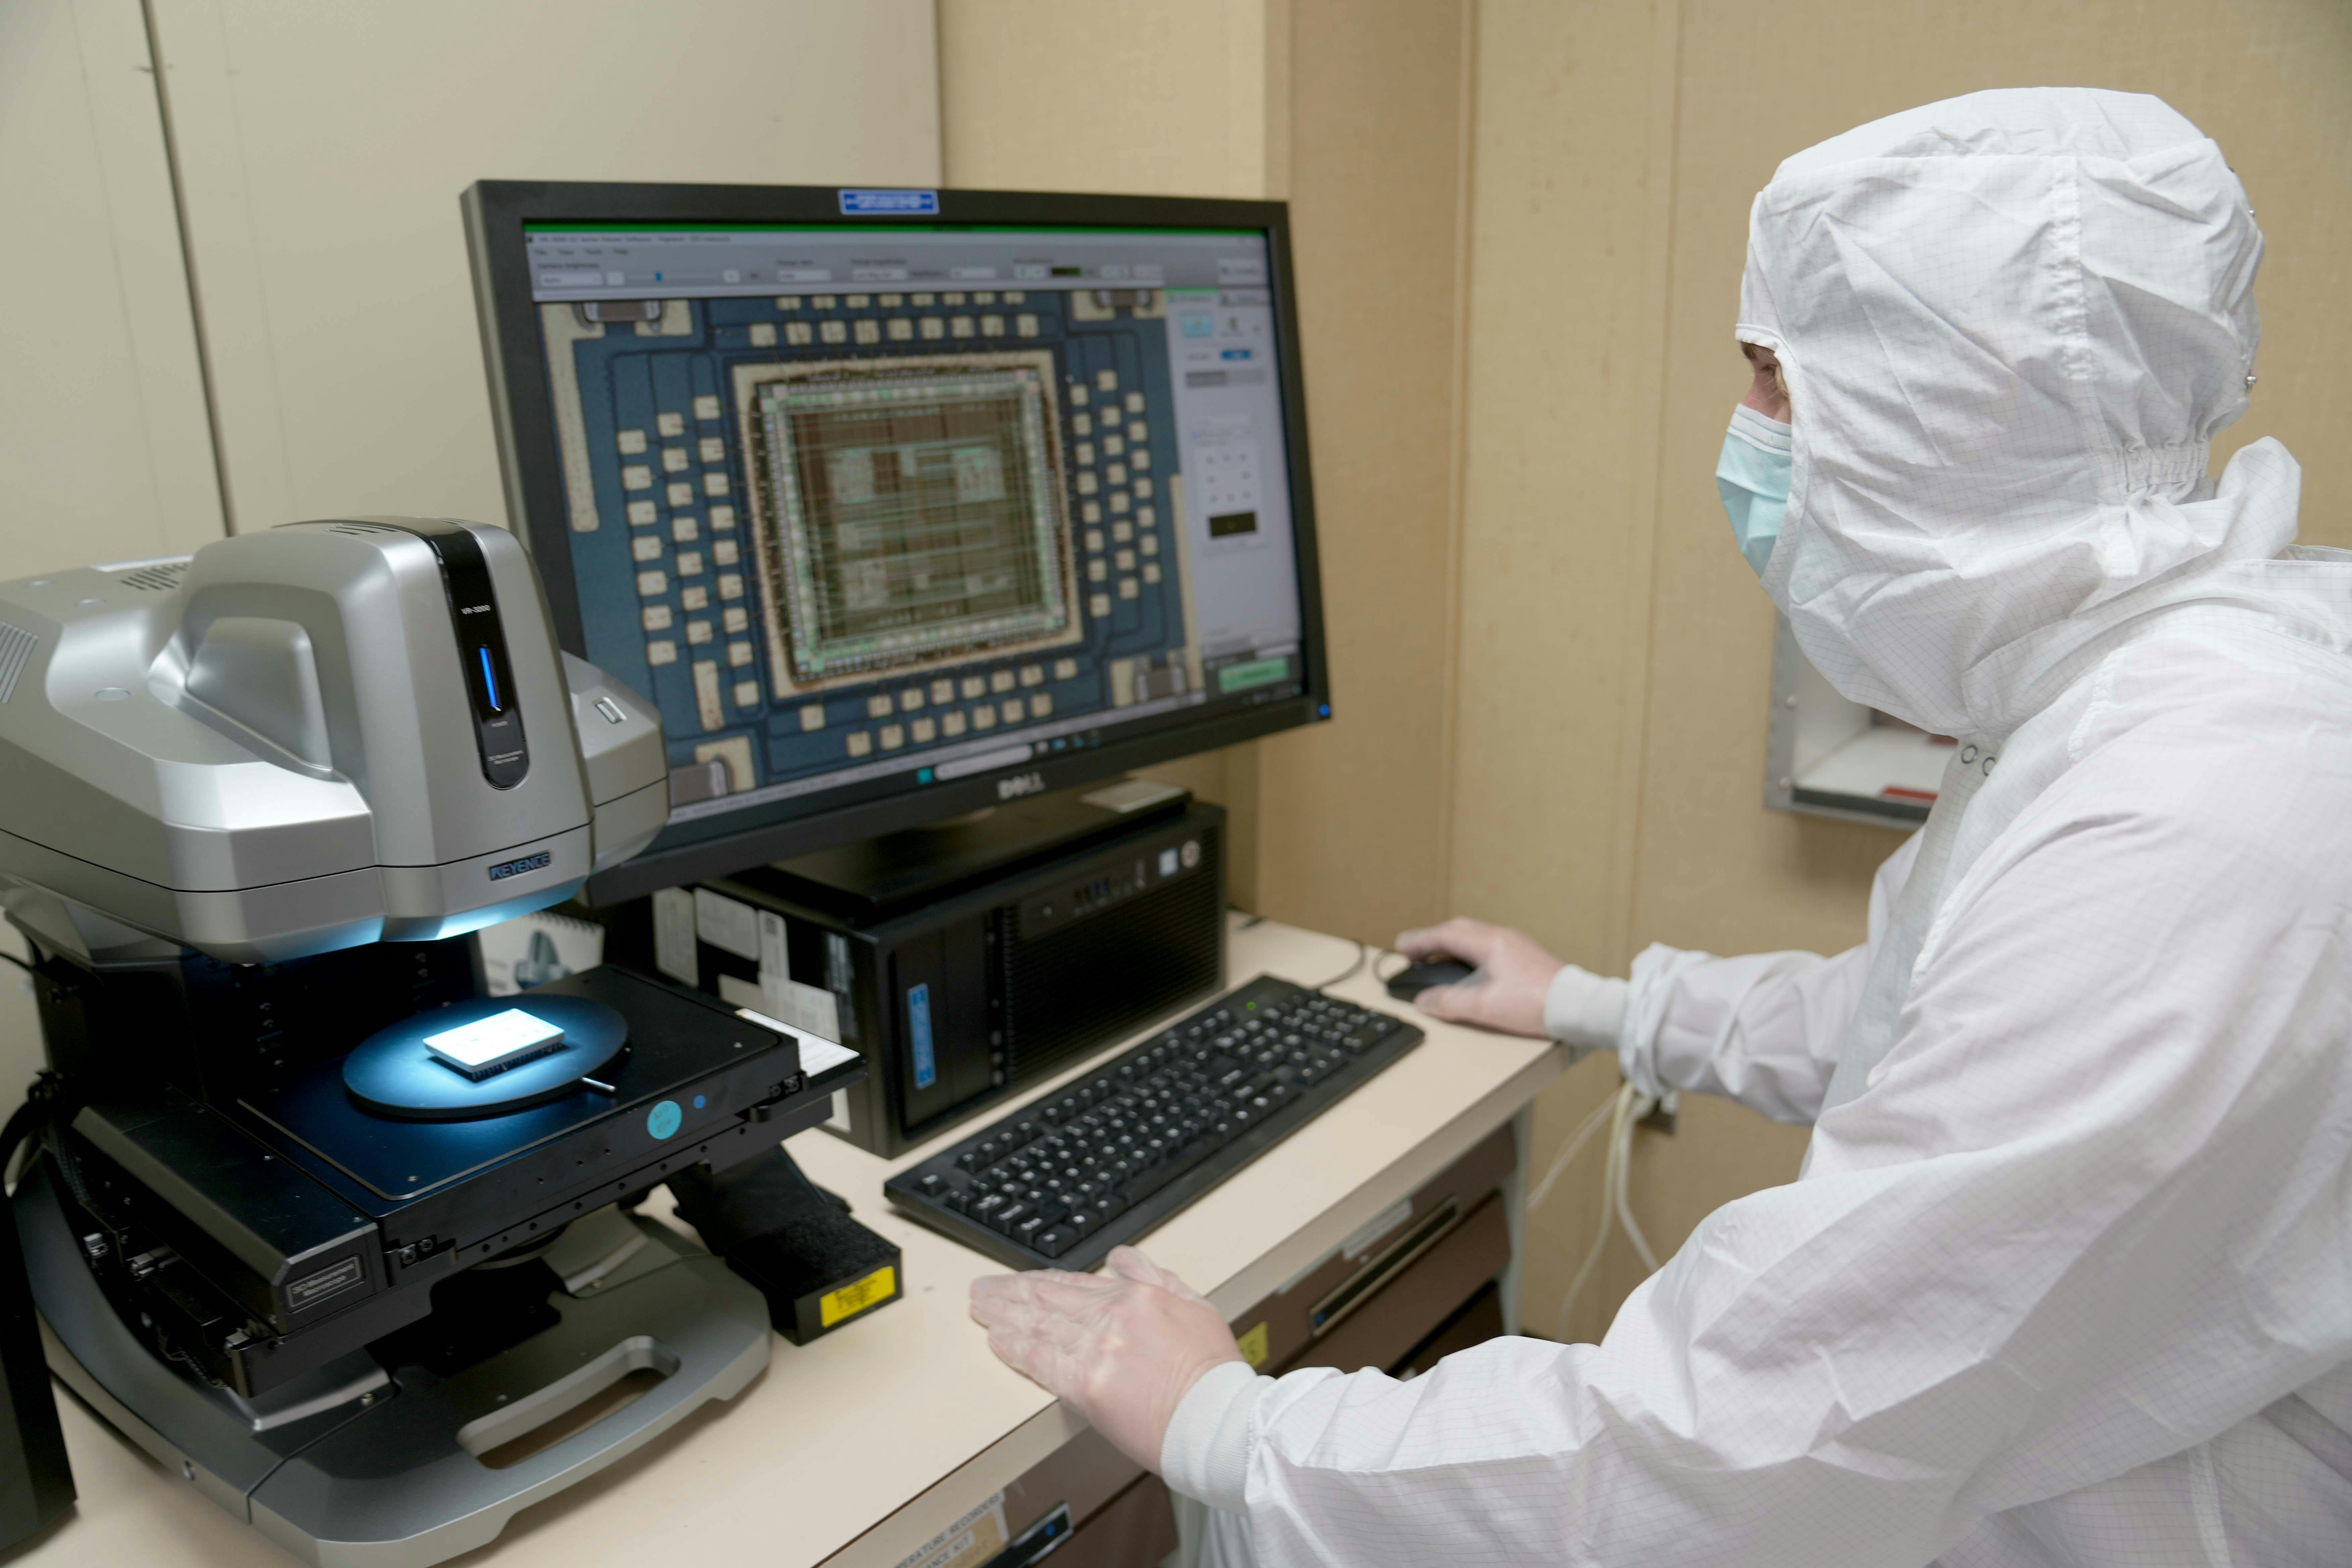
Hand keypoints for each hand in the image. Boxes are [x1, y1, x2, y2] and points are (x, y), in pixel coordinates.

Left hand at [969, 1247, 1243, 1472]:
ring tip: (980, 1308)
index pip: (1076, 1283)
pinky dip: (1015, 1347)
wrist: (1219, 1420)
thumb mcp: (1195, 1306)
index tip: (1022, 1282)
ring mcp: (1097, 1348)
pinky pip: (1040, 1360)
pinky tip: (996, 1339)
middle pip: (1048, 1298)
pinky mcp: (1086, 1384)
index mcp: (1138, 1295)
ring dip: (1003, 1314)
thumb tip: (1120, 1258)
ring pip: (1038, 1323)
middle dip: (1011, 1292)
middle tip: (983, 1289)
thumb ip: (1156, 1277)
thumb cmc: (1213, 1373)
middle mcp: (1112, 1316)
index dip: (1042, 1282)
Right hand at [1393, 917, 1566, 1037]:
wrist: (1578, 1007)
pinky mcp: (1528, 957)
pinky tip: (1471, 969)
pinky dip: (1470, 952)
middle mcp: (1503, 937)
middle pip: (1459, 929)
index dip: (1419, 941)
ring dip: (1452, 945)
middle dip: (1433, 939)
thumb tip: (1424, 1001)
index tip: (1400, 947)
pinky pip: (1490, 946)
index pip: (1445, 935)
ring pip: (1476, 936)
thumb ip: (1449, 1003)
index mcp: (1490, 943)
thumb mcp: (1484, 1007)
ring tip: (1437, 961)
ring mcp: (1517, 945)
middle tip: (1414, 953)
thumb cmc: (1536, 1004)